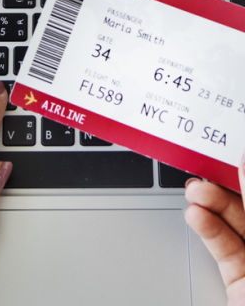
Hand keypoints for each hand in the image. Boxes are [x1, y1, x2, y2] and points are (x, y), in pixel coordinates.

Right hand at [185, 161, 244, 303]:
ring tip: (194, 193)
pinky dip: (206, 229)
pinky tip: (194, 215)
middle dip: (224, 187)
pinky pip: (223, 247)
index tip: (229, 153)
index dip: (244, 171)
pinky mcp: (239, 281)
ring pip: (232, 224)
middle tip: (205, 171)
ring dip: (209, 206)